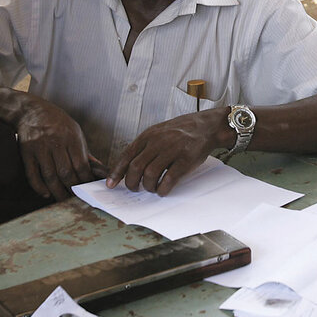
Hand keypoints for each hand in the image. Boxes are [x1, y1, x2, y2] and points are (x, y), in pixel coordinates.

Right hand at [15, 97, 102, 199]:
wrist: (30, 110)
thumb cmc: (56, 122)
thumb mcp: (75, 132)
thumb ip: (85, 153)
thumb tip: (99, 171)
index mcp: (71, 137)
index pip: (81, 165)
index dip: (85, 180)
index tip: (89, 189)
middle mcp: (56, 142)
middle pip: (66, 172)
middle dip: (72, 188)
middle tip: (77, 198)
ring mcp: (40, 148)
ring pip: (50, 175)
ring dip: (57, 191)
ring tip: (63, 199)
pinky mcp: (27, 152)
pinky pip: (32, 174)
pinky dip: (39, 186)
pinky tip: (46, 194)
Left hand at [105, 109, 227, 194]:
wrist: (206, 126)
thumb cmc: (180, 132)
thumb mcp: (158, 133)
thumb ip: (144, 147)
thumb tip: (128, 168)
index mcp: (148, 135)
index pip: (127, 155)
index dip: (117, 172)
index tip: (111, 184)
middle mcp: (158, 142)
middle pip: (136, 167)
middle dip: (132, 183)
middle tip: (135, 189)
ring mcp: (172, 150)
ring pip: (150, 174)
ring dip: (148, 186)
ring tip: (151, 188)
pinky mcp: (185, 160)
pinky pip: (169, 179)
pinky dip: (163, 189)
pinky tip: (163, 191)